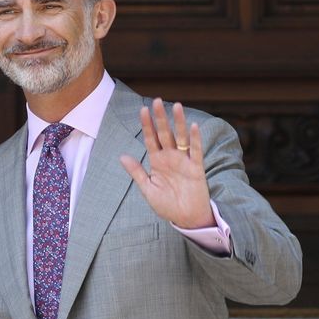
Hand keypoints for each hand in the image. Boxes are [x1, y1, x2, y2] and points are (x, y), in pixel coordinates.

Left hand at [119, 98, 215, 228]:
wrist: (185, 218)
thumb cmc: (166, 204)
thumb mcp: (147, 188)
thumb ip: (136, 172)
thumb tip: (122, 156)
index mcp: (157, 161)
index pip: (150, 139)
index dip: (147, 125)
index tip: (142, 110)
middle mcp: (170, 158)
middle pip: (164, 134)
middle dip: (160, 118)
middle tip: (157, 100)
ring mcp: (184, 161)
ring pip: (180, 138)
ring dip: (179, 122)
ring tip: (176, 106)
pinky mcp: (196, 168)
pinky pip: (196, 151)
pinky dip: (195, 139)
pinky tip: (194, 126)